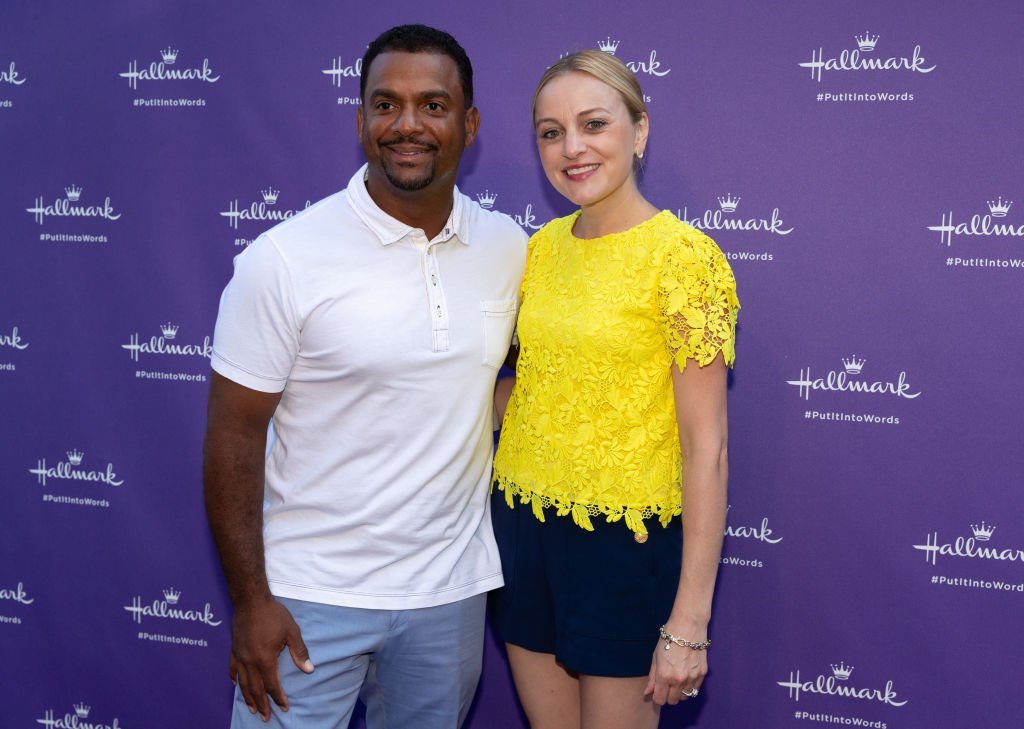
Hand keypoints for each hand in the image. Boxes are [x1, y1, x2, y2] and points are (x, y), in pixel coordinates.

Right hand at [230, 597, 313, 720]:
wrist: (251, 600)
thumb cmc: (273, 614)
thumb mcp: (291, 631)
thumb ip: (299, 652)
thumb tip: (309, 669)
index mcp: (264, 659)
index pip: (271, 685)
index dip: (278, 697)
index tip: (284, 707)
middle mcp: (250, 662)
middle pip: (255, 689)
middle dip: (262, 704)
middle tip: (265, 717)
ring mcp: (240, 656)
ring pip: (242, 683)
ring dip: (248, 698)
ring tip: (252, 709)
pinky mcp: (234, 649)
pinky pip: (233, 669)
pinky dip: (235, 679)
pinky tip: (236, 685)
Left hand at [643, 631, 707, 705]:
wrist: (688, 626)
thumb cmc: (668, 639)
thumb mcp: (656, 657)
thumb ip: (652, 677)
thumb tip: (647, 693)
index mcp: (664, 675)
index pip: (660, 700)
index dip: (657, 697)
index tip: (657, 692)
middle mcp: (679, 680)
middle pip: (673, 701)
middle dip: (668, 696)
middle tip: (666, 685)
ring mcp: (692, 677)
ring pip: (685, 697)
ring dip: (679, 692)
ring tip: (677, 680)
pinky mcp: (702, 673)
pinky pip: (695, 689)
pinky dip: (690, 687)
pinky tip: (686, 676)